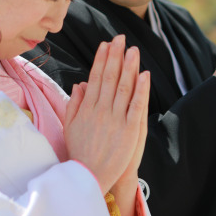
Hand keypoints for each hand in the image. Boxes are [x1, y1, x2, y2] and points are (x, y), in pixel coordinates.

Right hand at [62, 35, 149, 193]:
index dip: (101, 59)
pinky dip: (141, 89)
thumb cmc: (80, 153)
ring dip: (129, 66)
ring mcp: (115, 119)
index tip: (106, 44)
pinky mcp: (129, 129)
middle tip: (120, 38)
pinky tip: (145, 74)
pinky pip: (136, 105)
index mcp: (86, 108)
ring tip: (133, 50)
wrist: (89, 177)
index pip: (95, 78)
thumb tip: (80, 84)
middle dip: (115, 56)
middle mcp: (100, 110)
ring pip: (123, 87)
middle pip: (109, 77)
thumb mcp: (70, 127)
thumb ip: (74, 104)